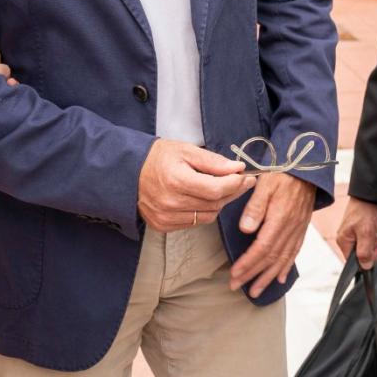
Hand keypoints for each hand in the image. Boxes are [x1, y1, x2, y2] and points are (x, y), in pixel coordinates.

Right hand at [139, 139, 254, 232]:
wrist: (129, 172)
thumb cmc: (159, 158)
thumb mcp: (186, 150)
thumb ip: (213, 161)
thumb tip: (237, 168)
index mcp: (176, 180)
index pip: (216, 189)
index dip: (235, 184)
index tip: (246, 177)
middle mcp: (170, 202)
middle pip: (214, 204)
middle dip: (232, 192)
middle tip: (241, 181)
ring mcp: (165, 217)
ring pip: (207, 216)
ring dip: (219, 203)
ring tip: (222, 188)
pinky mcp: (163, 225)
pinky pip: (194, 222)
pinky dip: (204, 212)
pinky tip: (204, 199)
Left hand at [228, 173, 315, 297]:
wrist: (308, 167)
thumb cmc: (283, 173)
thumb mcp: (265, 183)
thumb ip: (255, 206)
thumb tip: (245, 229)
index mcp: (280, 218)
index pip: (262, 248)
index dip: (248, 264)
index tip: (234, 274)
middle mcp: (290, 228)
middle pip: (271, 258)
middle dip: (253, 275)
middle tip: (237, 287)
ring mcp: (298, 230)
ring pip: (283, 259)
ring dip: (268, 277)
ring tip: (256, 291)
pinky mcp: (301, 229)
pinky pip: (294, 253)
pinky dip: (286, 268)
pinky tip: (280, 278)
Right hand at [335, 196, 376, 270]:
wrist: (369, 195)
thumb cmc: (364, 211)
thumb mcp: (366, 233)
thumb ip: (364, 252)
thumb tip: (365, 267)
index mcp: (343, 241)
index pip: (354, 261)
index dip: (367, 258)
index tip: (376, 250)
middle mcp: (347, 239)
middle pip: (362, 254)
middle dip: (373, 246)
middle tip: (375, 235)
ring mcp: (354, 234)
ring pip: (368, 246)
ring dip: (376, 239)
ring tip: (376, 229)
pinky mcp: (360, 230)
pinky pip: (370, 239)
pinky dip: (376, 235)